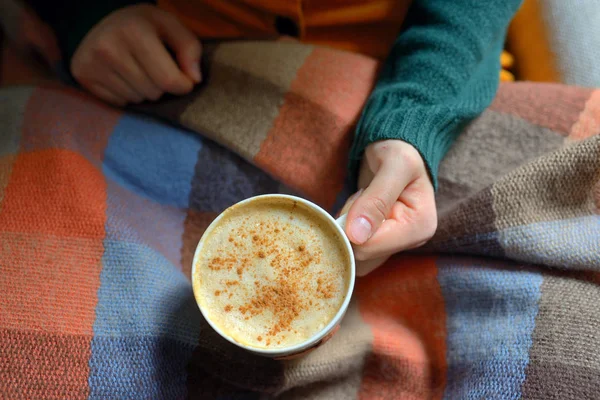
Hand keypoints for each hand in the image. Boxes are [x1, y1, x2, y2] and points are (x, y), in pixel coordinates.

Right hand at [71, 4, 201, 105]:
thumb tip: (194, 79)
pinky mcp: (83, 76)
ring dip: (144, 91)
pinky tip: (122, 77)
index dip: (183, 84)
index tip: (184, 78)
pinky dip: (127, 95)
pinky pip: (119, 103)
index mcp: (134, 31)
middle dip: (161, 86)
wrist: (101, 22)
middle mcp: (108, 47)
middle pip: (153, 93)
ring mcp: (92, 63)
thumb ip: (190, 48)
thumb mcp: (170, 26)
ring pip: (137, 100)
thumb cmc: (143, 27)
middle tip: (154, 68)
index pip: (168, 80)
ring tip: (138, 71)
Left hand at [341, 140, 437, 275]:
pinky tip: (357, 209)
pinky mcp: (380, 241)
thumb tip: (357, 236)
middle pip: (360, 255)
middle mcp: (409, 242)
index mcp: (419, 228)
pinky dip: (347, 229)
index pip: (370, 248)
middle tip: (359, 197)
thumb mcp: (394, 165)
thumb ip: (376, 199)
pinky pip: (353, 247)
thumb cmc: (399, 151)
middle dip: (349, 226)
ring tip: (361, 200)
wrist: (395, 146)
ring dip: (346, 227)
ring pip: (354, 254)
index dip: (350, 227)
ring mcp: (393, 244)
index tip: (356, 199)